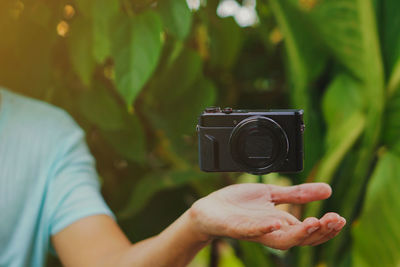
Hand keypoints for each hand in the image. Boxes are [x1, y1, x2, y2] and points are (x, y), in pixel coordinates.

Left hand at [189, 183, 345, 249]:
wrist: (210, 209)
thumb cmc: (239, 205)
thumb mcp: (272, 194)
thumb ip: (297, 194)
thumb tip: (328, 190)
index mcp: (281, 224)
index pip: (309, 230)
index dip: (326, 227)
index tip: (341, 218)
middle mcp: (270, 231)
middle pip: (300, 238)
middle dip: (320, 231)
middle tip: (335, 220)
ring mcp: (254, 231)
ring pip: (280, 240)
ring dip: (299, 233)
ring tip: (315, 223)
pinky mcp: (236, 227)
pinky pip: (251, 231)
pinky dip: (264, 229)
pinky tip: (276, 223)